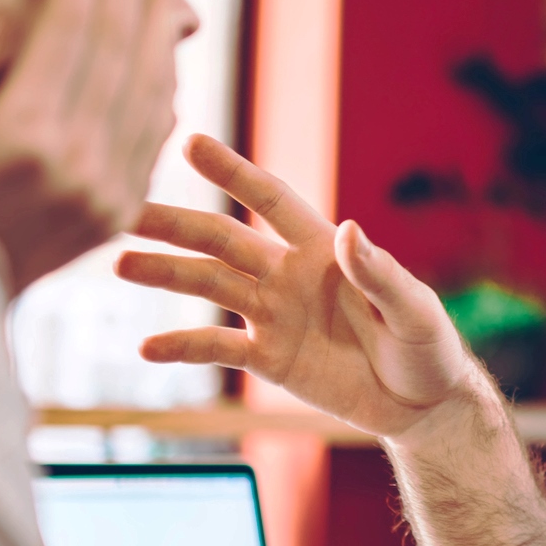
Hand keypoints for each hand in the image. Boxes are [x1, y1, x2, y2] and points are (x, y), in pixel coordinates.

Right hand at [0, 0, 192, 293]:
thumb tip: (11, 18)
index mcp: (22, 135)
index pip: (71, 19)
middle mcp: (79, 161)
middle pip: (121, 38)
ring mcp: (108, 191)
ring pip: (152, 79)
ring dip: (159, 8)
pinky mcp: (118, 212)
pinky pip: (156, 127)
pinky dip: (163, 69)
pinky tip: (162, 31)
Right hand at [115, 135, 488, 440]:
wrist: (423, 403)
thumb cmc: (426, 345)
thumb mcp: (414, 309)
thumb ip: (380, 273)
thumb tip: (350, 230)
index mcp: (325, 248)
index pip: (271, 201)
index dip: (234, 172)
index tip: (191, 142)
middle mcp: (289, 274)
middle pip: (222, 241)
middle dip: (175, 223)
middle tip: (122, 209)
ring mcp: (274, 315)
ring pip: (210, 288)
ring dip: (166, 274)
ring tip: (119, 264)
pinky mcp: (270, 359)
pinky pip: (219, 350)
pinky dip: (183, 349)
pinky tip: (146, 348)